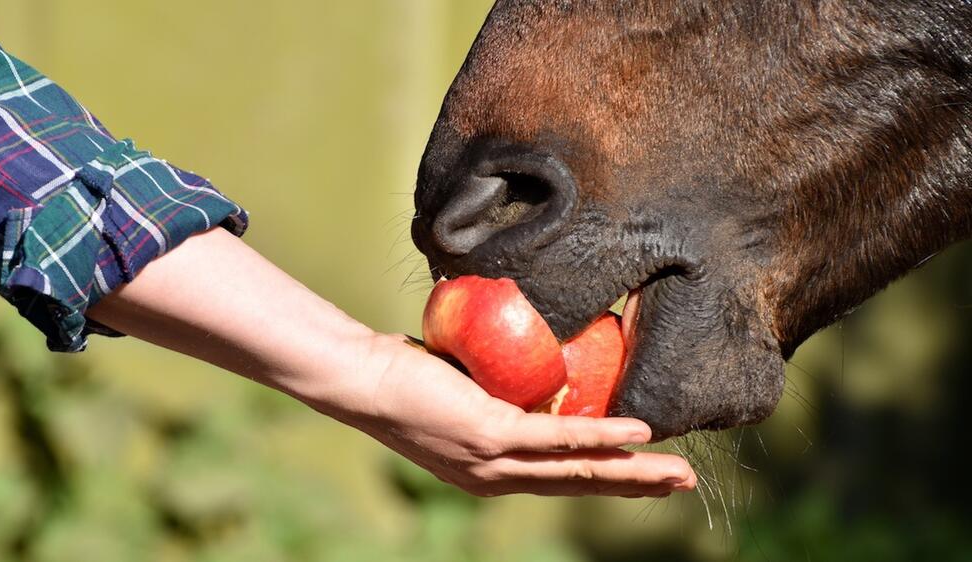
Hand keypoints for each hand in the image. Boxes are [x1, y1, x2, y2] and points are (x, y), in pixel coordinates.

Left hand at [89, 228, 696, 497]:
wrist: (360, 377)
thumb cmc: (403, 374)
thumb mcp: (460, 390)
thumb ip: (495, 389)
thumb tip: (528, 358)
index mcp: (489, 471)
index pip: (558, 478)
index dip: (605, 477)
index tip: (643, 474)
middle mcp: (494, 477)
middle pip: (579, 485)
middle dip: (634, 486)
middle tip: (681, 484)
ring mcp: (493, 462)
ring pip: (578, 471)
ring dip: (632, 473)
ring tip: (676, 475)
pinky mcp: (491, 436)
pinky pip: (558, 438)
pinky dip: (601, 436)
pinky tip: (637, 436)